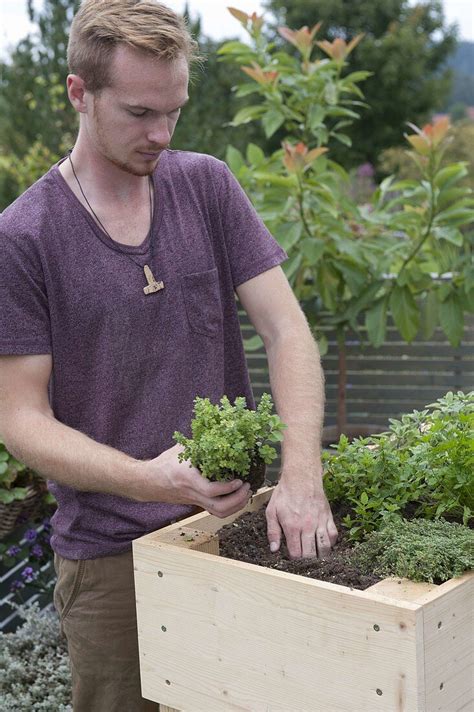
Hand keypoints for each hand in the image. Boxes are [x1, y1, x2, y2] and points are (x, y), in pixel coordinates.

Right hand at [135, 444, 251, 517]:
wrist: (148, 481)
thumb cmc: (164, 463)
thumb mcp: (182, 449)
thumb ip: (199, 443)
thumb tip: (218, 431)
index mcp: (189, 479)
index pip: (211, 491)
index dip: (228, 488)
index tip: (239, 480)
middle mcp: (193, 493)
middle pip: (219, 508)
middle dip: (237, 500)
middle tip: (247, 487)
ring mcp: (195, 501)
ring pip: (218, 513)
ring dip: (236, 506)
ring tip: (244, 493)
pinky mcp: (196, 504)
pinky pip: (215, 511)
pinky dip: (229, 507)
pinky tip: (235, 497)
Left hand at [265, 467, 337, 558]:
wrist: (301, 477)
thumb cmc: (285, 493)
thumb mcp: (271, 511)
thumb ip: (273, 532)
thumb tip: (274, 549)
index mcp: (292, 527)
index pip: (296, 554)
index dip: (294, 560)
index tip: (292, 559)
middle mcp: (308, 527)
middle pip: (311, 554)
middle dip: (307, 561)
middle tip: (304, 562)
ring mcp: (320, 522)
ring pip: (325, 548)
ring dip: (321, 556)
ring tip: (316, 557)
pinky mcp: (328, 517)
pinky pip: (334, 535)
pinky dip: (331, 543)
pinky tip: (325, 544)